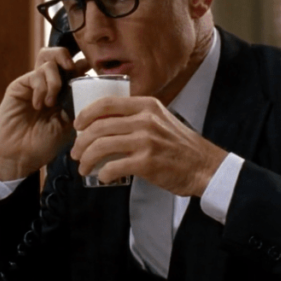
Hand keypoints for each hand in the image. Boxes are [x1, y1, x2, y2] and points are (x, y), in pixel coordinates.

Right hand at [0, 47, 89, 180]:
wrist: (20, 156)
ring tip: (51, 102)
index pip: (76, 68)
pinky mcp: (19, 86)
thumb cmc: (44, 144)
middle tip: (71, 71)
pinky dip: (41, 89)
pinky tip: (39, 106)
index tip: (90, 73)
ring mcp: (34, 84)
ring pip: (47, 59)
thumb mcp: (69, 125)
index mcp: (65, 93)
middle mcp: (49, 84)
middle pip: (59, 53)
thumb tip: (92, 86)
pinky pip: (35, 75)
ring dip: (54, 80)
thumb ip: (78, 104)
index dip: (84, 65)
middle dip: (67, 58)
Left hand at [69, 97, 227, 196]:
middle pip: (99, 127)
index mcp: (147, 106)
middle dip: (81, 143)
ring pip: (101, 146)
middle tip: (76, 153)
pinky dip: (103, 173)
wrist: (204, 166)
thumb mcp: (161, 120)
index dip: (86, 114)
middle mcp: (145, 120)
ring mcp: (146, 141)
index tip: (77, 126)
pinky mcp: (147, 162)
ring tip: (83, 167)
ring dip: (86, 159)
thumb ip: (138, 117)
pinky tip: (102, 177)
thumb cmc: (181, 146)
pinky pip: (114, 167)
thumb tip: (105, 124)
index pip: (107, 103)